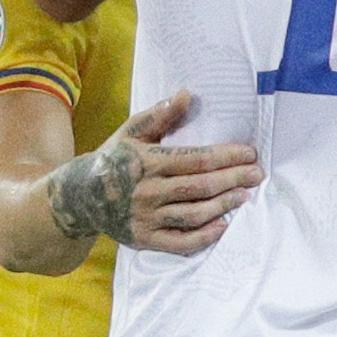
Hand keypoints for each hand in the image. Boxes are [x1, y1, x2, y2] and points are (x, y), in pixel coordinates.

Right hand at [49, 90, 260, 257]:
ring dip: (223, 205)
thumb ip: (160, 114)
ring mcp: (146, 217)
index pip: (196, 159)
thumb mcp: (131, 132)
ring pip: (194, 213)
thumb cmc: (113, 159)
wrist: (79, 196)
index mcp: (147, 161)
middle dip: (233, 179)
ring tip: (243, 195)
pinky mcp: (145, 239)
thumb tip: (187, 94)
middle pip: (200, 186)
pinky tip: (222, 226)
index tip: (249, 153)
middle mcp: (148, 191)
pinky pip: (180, 242)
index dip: (226, 156)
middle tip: (257, 174)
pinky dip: (204, 236)